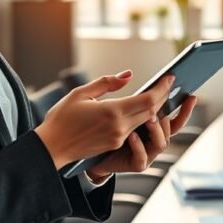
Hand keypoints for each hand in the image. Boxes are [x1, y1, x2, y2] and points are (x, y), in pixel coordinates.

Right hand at [34, 70, 174, 168]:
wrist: (51, 147)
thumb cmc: (62, 118)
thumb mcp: (81, 93)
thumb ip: (107, 83)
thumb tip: (129, 75)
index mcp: (112, 111)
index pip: (148, 100)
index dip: (162, 88)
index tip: (171, 77)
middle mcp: (119, 127)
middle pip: (152, 111)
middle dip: (163, 96)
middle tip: (170, 83)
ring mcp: (118, 138)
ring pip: (145, 121)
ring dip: (155, 108)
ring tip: (161, 93)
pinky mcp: (114, 144)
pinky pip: (135, 128)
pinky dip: (143, 117)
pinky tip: (145, 108)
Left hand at [85, 94, 197, 180]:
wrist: (85, 156)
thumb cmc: (93, 128)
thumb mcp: (104, 104)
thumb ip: (112, 88)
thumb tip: (128, 73)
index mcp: (148, 125)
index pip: (171, 115)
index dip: (183, 106)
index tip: (191, 95)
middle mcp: (151, 139)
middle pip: (171, 127)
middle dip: (178, 113)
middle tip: (178, 97)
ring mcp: (145, 153)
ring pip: (161, 142)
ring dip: (157, 129)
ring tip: (150, 117)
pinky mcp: (133, 164)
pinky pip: (142, 157)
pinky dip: (139, 146)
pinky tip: (131, 135)